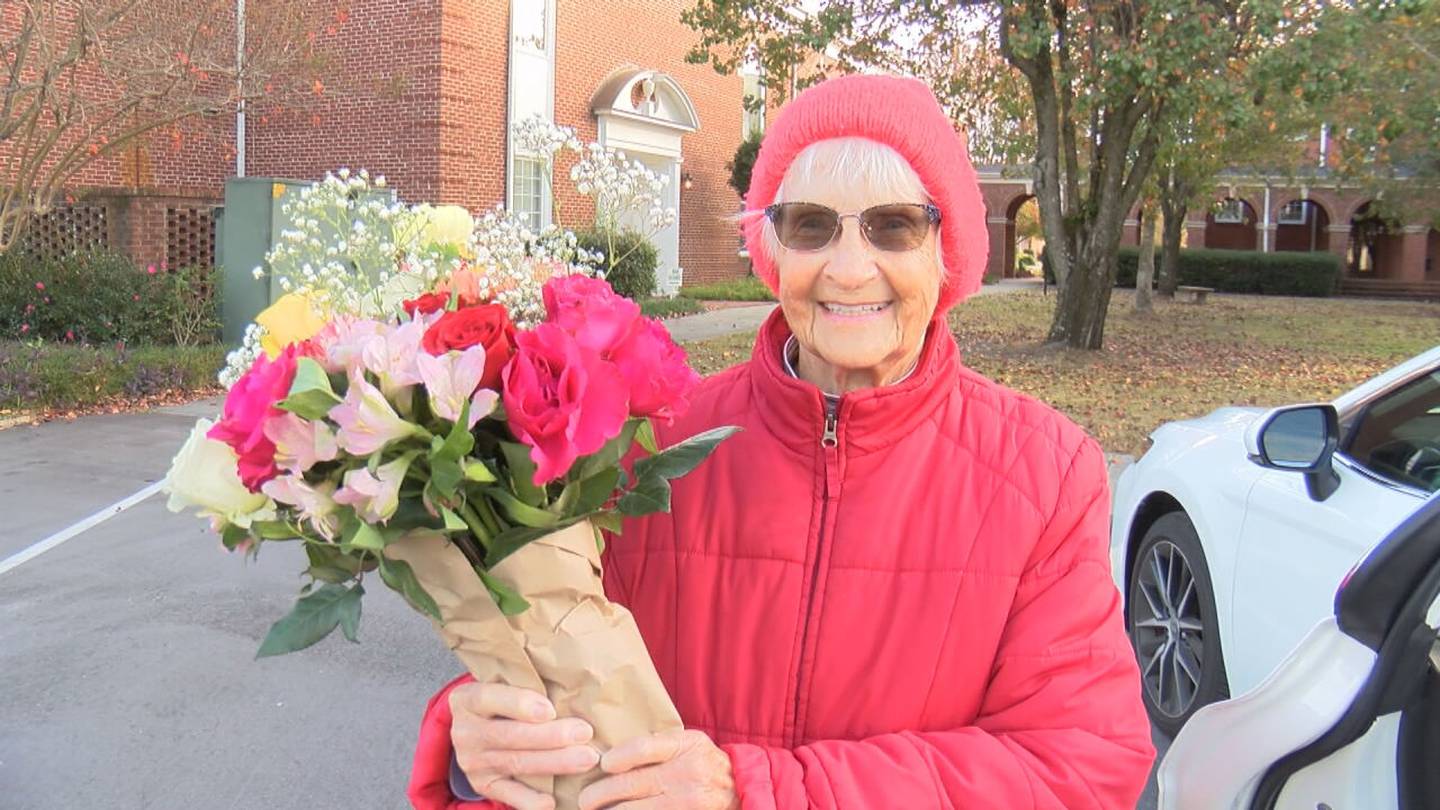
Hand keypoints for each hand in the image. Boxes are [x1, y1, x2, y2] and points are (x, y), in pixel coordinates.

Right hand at [450, 682, 599, 809]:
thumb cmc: (506, 699)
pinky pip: (508, 794)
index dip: (519, 704)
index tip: (550, 710)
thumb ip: (528, 683)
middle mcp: (466, 732)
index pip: (489, 698)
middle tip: (584, 733)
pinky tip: (551, 801)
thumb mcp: (505, 684)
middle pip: (510, 735)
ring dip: (554, 762)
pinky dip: (530, 800)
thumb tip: (573, 685)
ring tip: (586, 758)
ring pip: (516, 762)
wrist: (479, 728)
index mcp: (467, 699)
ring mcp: (473, 761)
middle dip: (550, 736)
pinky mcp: (484, 784)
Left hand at [578, 729, 737, 809]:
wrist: (741, 790)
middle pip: (632, 784)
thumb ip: (660, 745)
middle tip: (584, 800)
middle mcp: (686, 773)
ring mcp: (687, 801)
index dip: (618, 757)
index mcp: (685, 746)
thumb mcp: (690, 743)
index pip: (643, 748)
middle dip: (600, 794)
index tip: (603, 764)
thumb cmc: (706, 763)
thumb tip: (612, 755)